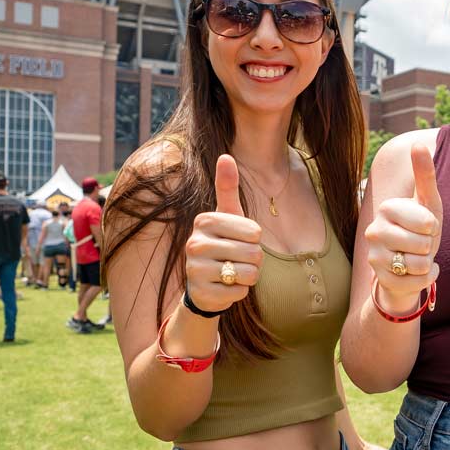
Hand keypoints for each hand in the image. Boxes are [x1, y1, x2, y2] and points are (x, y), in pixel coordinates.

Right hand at [183, 154, 262, 313]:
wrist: (203, 284)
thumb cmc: (222, 243)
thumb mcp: (226, 215)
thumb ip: (227, 187)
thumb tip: (225, 155)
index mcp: (204, 221)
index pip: (254, 232)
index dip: (254, 239)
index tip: (239, 240)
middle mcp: (195, 243)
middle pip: (254, 253)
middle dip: (254, 260)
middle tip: (237, 259)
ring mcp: (195, 270)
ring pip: (248, 274)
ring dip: (249, 276)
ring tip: (233, 272)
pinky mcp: (202, 293)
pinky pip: (240, 292)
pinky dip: (240, 292)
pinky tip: (225, 286)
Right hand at [366, 143, 441, 313]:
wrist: (408, 263)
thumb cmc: (421, 227)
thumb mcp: (428, 201)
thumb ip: (425, 174)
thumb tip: (419, 143)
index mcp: (387, 208)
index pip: (427, 223)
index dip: (433, 227)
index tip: (425, 226)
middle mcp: (374, 230)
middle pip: (423, 245)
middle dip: (430, 246)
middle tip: (420, 243)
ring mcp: (374, 256)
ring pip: (420, 264)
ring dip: (428, 263)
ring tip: (417, 257)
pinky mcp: (380, 279)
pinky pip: (417, 282)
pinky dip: (426, 279)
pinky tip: (417, 272)